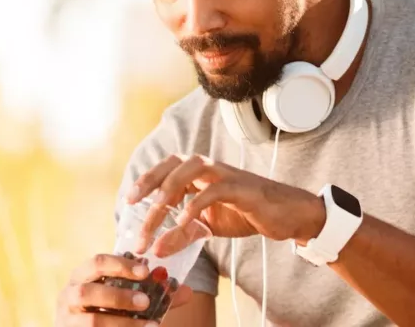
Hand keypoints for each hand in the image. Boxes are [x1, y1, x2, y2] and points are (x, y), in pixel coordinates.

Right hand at [55, 253, 192, 325]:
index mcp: (81, 276)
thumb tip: (186, 291)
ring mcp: (68, 320)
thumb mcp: (123, 297)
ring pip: (92, 321)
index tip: (145, 271)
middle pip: (87, 291)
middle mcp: (68, 296)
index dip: (121, 265)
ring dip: (122, 322)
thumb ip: (152, 294)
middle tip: (146, 301)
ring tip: (149, 326)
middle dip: (119, 296)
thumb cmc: (105, 309)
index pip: (97, 262)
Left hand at [125, 154, 325, 246]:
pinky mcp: (241, 188)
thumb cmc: (245, 214)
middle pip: (172, 165)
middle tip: (133, 204)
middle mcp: (210, 168)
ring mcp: (225, 175)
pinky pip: (213, 190)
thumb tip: (155, 249)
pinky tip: (185, 221)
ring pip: (189, 171)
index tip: (129, 200)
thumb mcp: (208, 226)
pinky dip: (196, 204)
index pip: (166, 167)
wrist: (285, 215)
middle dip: (150, 183)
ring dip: (168, 194)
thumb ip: (182, 235)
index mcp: (199, 173)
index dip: (146, 179)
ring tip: (154, 217)